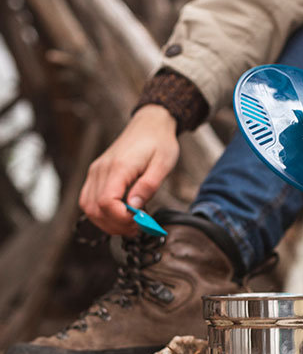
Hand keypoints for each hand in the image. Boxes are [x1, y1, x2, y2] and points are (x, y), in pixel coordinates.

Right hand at [79, 105, 179, 235]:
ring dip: (106, 222)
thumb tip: (134, 208)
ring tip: (129, 225)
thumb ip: (148, 186)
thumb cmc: (160, 144)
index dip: (121, 219)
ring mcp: (95, 172)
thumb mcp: (163, 165)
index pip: (106, 202)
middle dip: (115, 225)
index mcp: (118, 167)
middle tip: (137, 228)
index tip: (139, 223)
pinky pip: (88, 199)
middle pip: (95, 209)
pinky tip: (120, 216)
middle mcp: (101, 170)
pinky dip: (101, 213)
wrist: (150, 125)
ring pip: (87, 207)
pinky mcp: (96, 174)